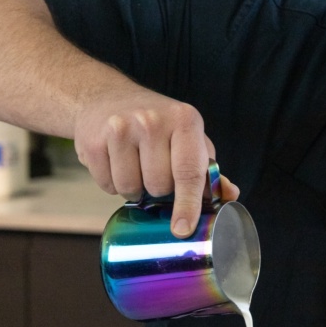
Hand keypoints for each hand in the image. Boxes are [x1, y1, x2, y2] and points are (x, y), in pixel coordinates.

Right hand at [73, 84, 238, 236]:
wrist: (105, 97)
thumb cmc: (155, 123)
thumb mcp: (186, 136)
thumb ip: (207, 169)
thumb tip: (230, 195)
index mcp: (184, 120)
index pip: (189, 172)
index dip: (188, 205)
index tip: (183, 229)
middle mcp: (152, 121)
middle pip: (158, 186)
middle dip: (157, 190)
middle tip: (154, 171)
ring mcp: (121, 128)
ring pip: (130, 189)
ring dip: (133, 189)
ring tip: (133, 165)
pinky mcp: (94, 141)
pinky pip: (107, 185)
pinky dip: (112, 183)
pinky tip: (114, 162)